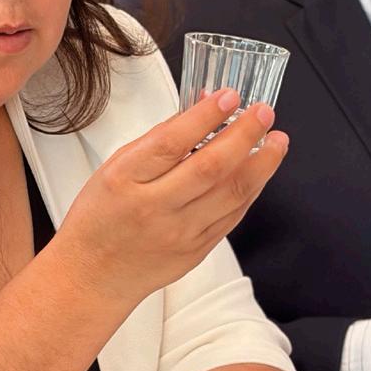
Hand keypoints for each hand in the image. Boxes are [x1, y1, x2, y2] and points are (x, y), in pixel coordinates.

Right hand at [53, 89, 287, 306]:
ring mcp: (179, 233)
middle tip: (264, 112)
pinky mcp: (196, 251)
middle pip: (210, 167)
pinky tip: (260, 171)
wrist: (93, 274)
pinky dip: (250, 190)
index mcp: (126, 179)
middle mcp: (154, 207)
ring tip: (276, 140)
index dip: (205, 116)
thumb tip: (200, 111)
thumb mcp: (114, 168)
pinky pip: (233, 217)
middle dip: (244, 135)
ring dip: (261, 164)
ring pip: (231, 194)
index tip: (229, 96)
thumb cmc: (100, 216)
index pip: (172, 142)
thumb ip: (156, 142)